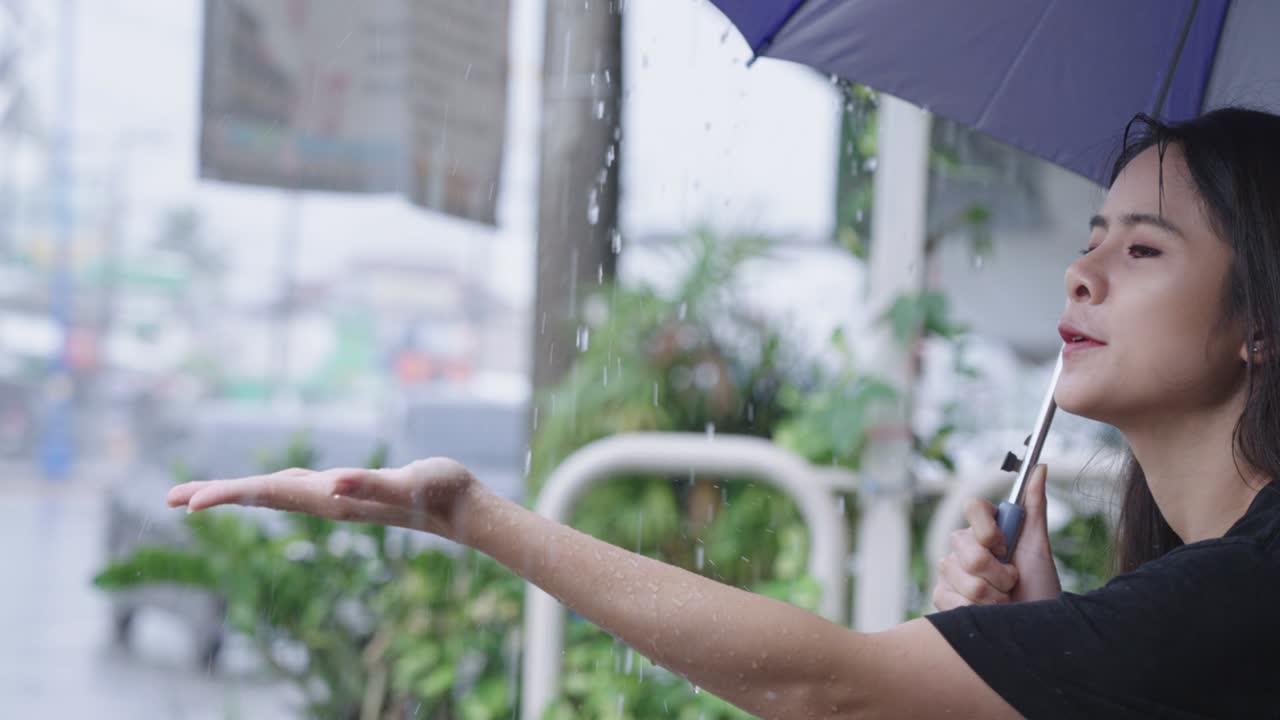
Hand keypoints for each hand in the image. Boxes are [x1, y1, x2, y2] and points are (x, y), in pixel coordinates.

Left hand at [166, 457, 486, 542]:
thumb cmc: (439, 492)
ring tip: (198, 496)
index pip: (268, 493)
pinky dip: (267, 486)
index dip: (227, 495)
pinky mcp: (344, 492)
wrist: (460, 511)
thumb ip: (372, 483)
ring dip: (235, 493)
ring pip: (273, 494)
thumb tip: (332, 484)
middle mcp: (325, 500)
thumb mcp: (408, 482)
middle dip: (215, 496)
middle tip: (168, 499)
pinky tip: (264, 486)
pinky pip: (294, 488)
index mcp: (331, 498)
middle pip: (260, 496)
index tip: (186, 505)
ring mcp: (333, 497)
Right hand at [931, 464, 1061, 610]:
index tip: (1004, 546)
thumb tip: (1041, 467)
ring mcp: (949, 572)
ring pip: (963, 578)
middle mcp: (963, 547)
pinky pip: (950, 598)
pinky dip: (976, 611)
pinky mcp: (941, 596)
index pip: (973, 507)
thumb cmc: (1040, 589)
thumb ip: (1034, 506)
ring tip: (1003, 601)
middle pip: (968, 550)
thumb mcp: (1039, 547)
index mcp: (986, 529)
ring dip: (992, 596)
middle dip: (998, 573)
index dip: (987, 528)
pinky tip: (986, 613)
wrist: (1035, 628)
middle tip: (1012, 583)